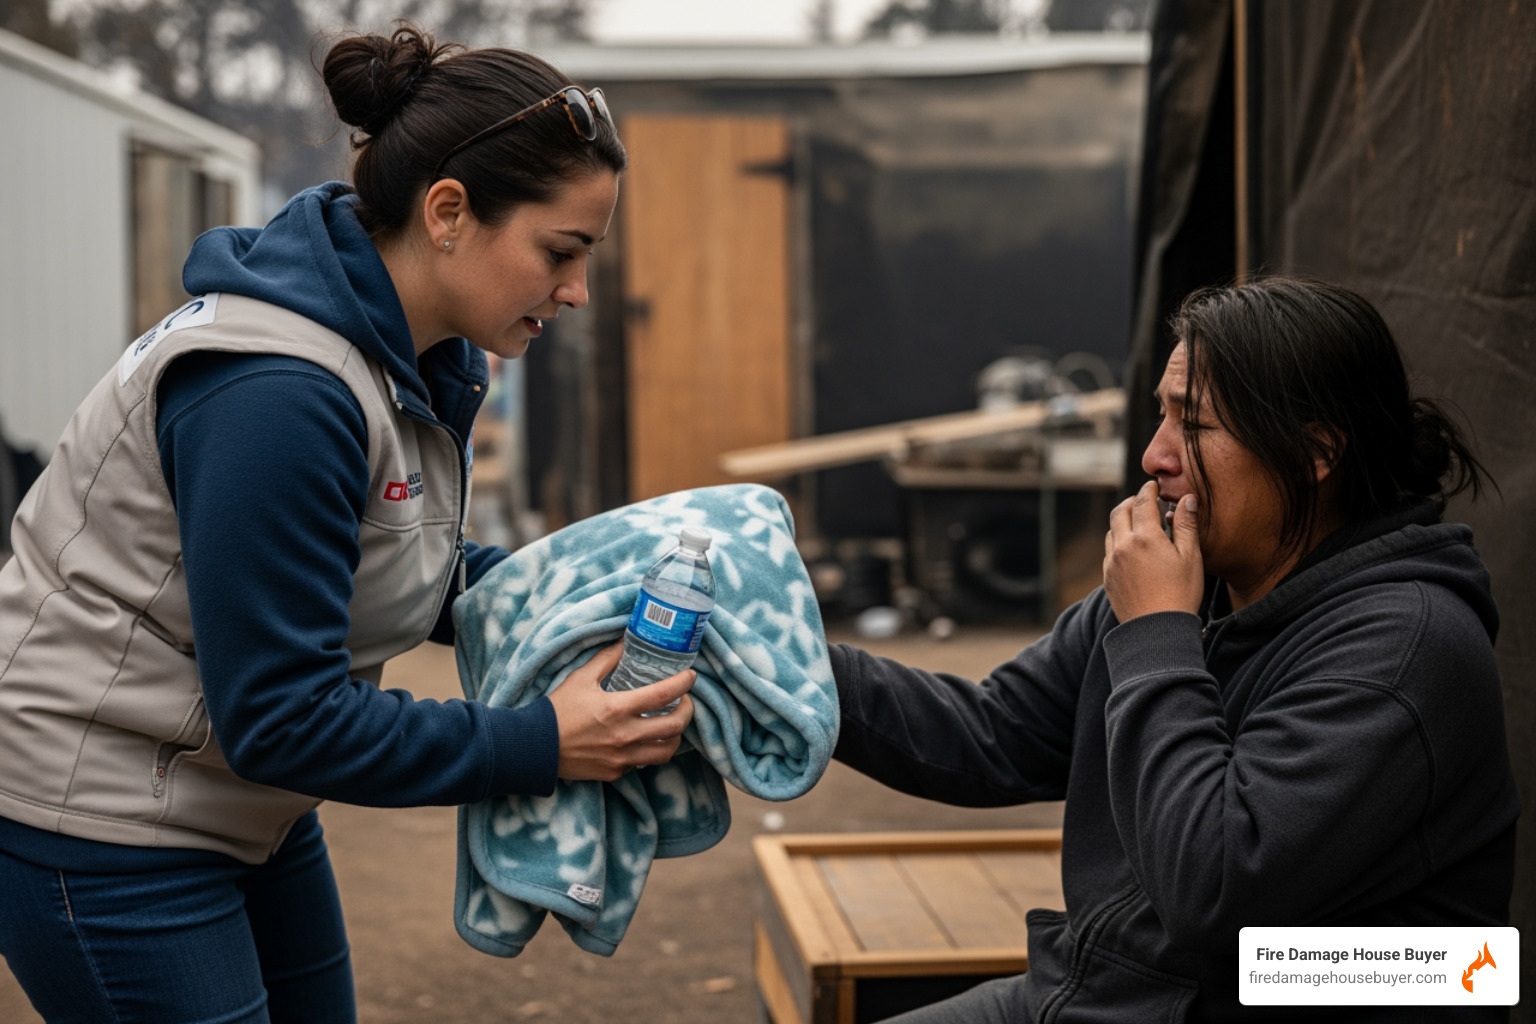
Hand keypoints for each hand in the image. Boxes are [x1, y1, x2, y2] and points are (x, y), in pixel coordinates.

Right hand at [546, 642, 696, 781]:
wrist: (534, 748)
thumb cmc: (557, 711)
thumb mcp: (581, 678)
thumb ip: (607, 659)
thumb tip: (625, 640)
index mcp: (617, 709)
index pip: (664, 694)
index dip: (684, 683)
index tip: (691, 676)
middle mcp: (625, 736)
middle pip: (675, 726)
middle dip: (688, 711)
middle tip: (686, 700)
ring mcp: (622, 758)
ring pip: (666, 751)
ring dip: (675, 735)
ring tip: (672, 722)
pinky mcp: (615, 772)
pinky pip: (644, 763)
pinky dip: (650, 749)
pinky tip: (646, 738)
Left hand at [1103, 480, 1203, 621]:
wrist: (1157, 630)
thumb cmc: (1181, 594)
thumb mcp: (1191, 557)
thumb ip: (1187, 525)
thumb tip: (1187, 499)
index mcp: (1145, 538)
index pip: (1142, 502)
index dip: (1148, 490)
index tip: (1153, 485)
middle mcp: (1123, 546)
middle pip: (1120, 512)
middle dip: (1131, 502)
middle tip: (1143, 500)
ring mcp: (1111, 563)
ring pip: (1111, 532)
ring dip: (1122, 522)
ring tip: (1137, 524)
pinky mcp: (1107, 578)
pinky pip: (1108, 552)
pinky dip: (1117, 542)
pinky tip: (1130, 549)